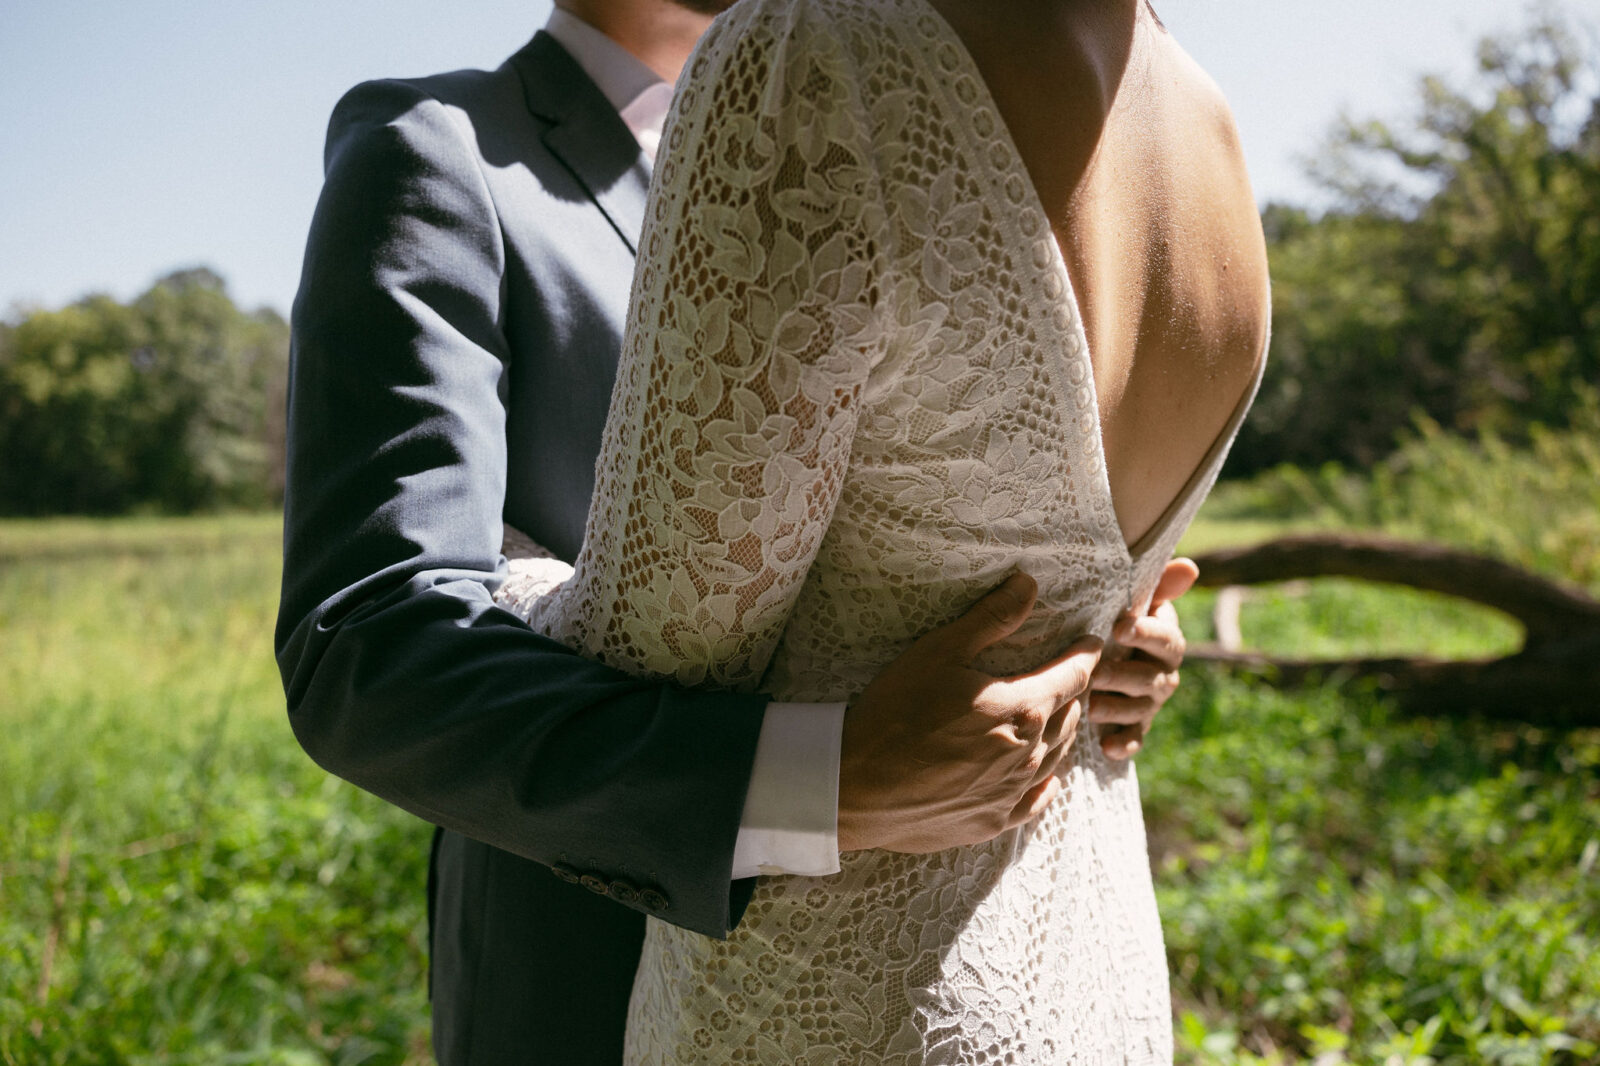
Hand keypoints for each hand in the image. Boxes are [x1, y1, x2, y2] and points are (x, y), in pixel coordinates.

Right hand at [836, 572, 1102, 853]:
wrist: (853, 786)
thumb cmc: (893, 712)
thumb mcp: (939, 652)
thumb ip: (990, 619)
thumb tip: (1028, 584)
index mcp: (1022, 708)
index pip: (1073, 677)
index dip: (1085, 657)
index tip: (1091, 644)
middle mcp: (1028, 754)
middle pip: (1070, 717)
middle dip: (1074, 692)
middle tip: (1070, 676)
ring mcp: (1011, 793)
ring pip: (1057, 757)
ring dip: (1062, 732)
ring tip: (1059, 716)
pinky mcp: (992, 822)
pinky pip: (1037, 802)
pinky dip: (1047, 783)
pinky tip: (1046, 777)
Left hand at [1089, 557, 1197, 759]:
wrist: (1106, 654)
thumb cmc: (1119, 620)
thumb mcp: (1137, 602)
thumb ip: (1161, 586)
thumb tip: (1190, 567)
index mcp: (1166, 641)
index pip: (1168, 639)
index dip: (1147, 633)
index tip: (1120, 627)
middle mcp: (1163, 674)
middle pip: (1152, 679)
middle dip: (1126, 676)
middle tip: (1099, 672)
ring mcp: (1150, 702)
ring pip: (1140, 709)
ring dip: (1118, 709)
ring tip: (1091, 706)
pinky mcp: (1135, 726)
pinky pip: (1134, 739)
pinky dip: (1124, 744)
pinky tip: (1108, 748)